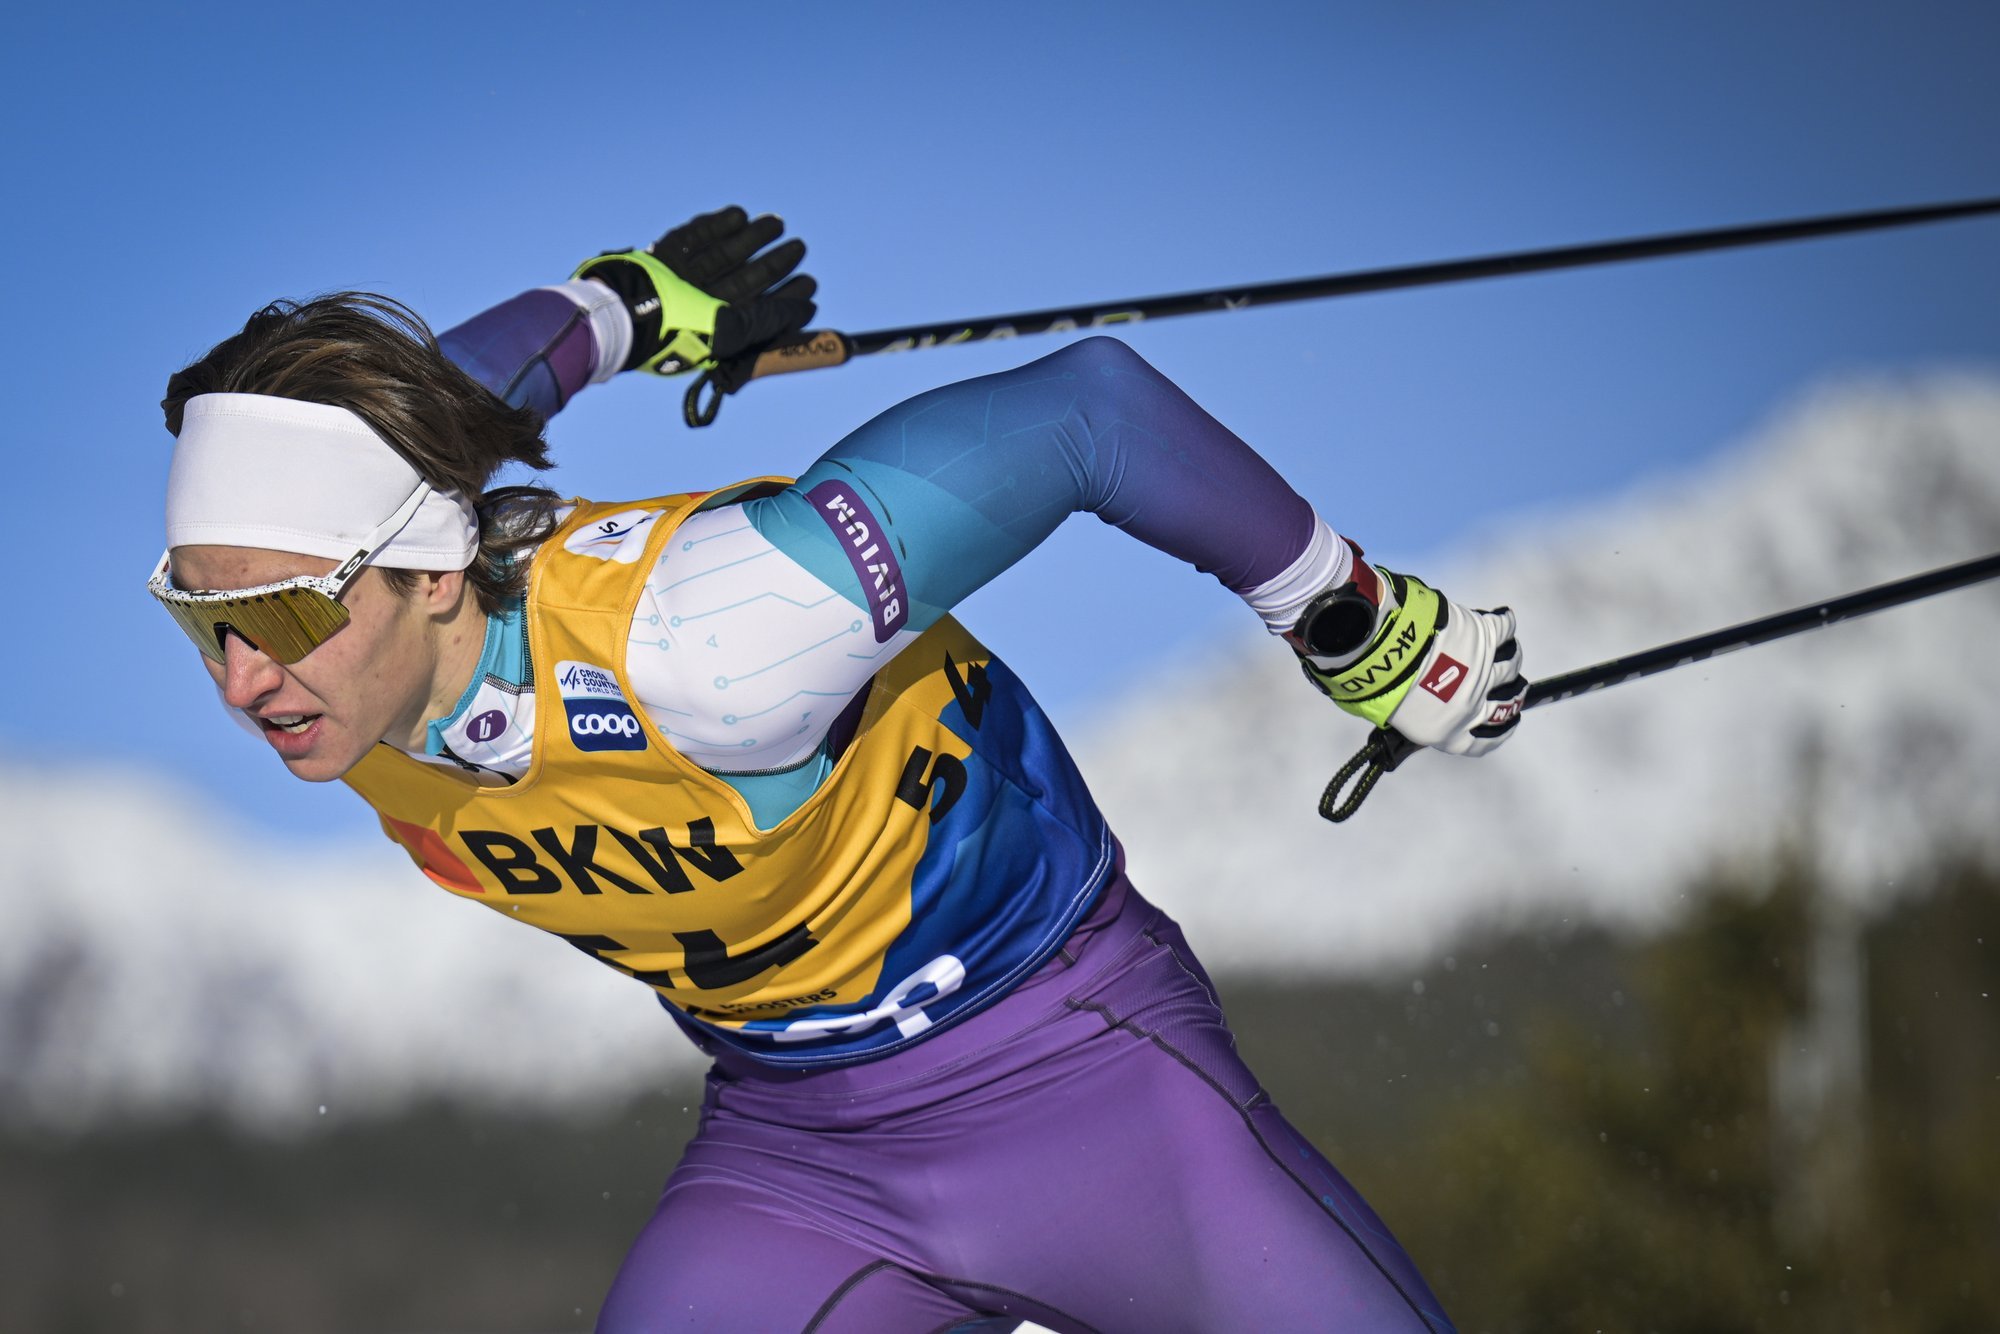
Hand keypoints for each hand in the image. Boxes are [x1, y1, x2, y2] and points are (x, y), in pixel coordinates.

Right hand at [575, 207, 817, 388]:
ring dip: (751, 239)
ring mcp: (681, 278)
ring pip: (723, 254)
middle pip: (744, 279)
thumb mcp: (735, 330)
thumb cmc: (683, 330)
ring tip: (778, 224)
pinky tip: (740, 215)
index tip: (810, 285)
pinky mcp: (665, 255)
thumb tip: (807, 308)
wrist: (630, 312)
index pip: (758, 311)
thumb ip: (770, 319)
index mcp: (715, 329)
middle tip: (800, 248)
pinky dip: (717, 225)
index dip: (786, 298)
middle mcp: (700, 304)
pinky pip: (694, 237)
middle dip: (774, 264)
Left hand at [1290, 556, 1526, 756]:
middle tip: (1510, 685)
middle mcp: (1474, 704)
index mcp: (1452, 732)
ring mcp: (1483, 668)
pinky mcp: (1483, 635)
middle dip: (1512, 694)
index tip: (1506, 721)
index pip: (1486, 741)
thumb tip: (1413, 715)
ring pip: (1511, 664)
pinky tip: (1500, 619)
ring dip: (1508, 657)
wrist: (1385, 652)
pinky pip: (1506, 628)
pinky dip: (1505, 622)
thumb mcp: (1396, 720)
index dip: (1500, 730)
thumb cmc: (1379, 687)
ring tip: (1497, 650)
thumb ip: (1416, 719)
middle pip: (1510, 701)